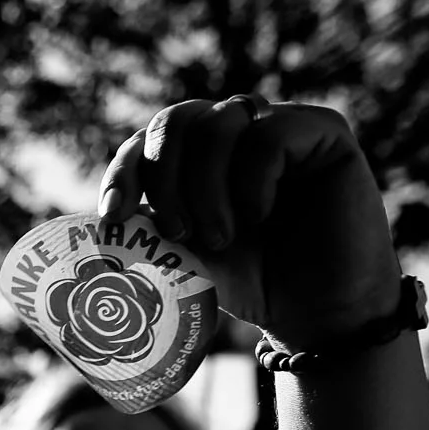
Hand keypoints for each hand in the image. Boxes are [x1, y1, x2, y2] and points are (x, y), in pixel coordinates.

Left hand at [98, 98, 402, 347]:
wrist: (318, 310)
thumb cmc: (253, 281)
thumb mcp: (186, 253)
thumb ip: (151, 225)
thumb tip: (105, 221)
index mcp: (199, 156)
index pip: (149, 140)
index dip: (125, 170)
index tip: (113, 215)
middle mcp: (237, 132)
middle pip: (177, 119)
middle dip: (163, 177)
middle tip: (175, 231)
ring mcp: (279, 125)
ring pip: (217, 123)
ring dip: (205, 187)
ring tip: (220, 237)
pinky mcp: (322, 131)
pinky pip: (267, 135)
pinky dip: (252, 180)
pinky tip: (259, 215)